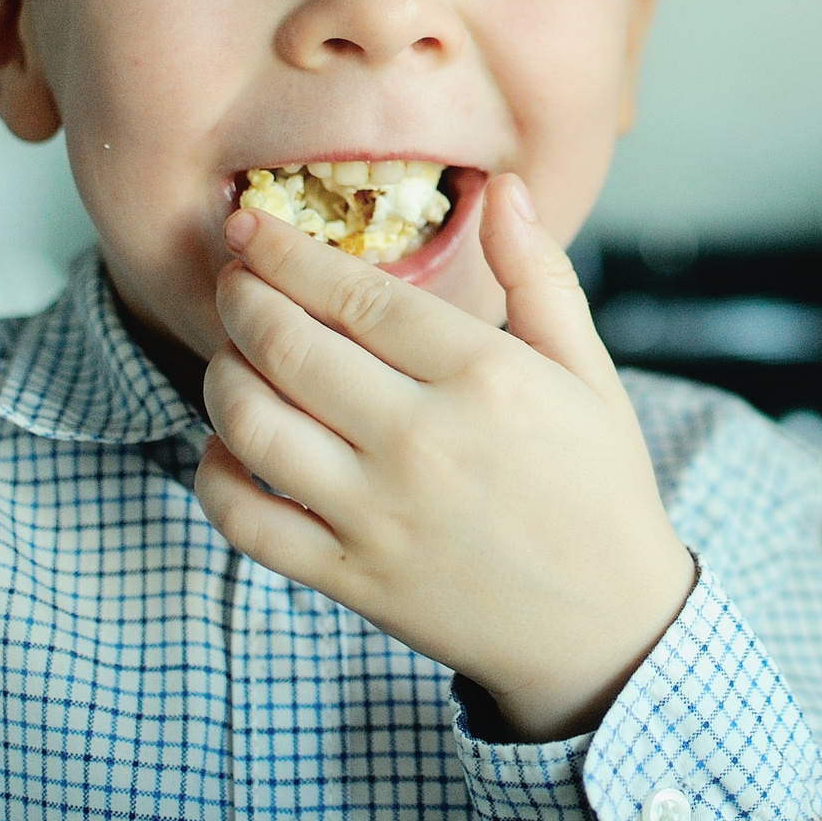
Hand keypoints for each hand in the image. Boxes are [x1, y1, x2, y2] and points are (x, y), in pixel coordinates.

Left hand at [194, 172, 697, 741]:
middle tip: (231, 280)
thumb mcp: (588, 372)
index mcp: (486, 378)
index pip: (358, 296)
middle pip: (290, 349)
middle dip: (241, 300)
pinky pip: (248, 521)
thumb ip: (539, 275)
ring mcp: (379, 516)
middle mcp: (423, 442)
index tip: (249, 228)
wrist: (606, 630)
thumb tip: (502, 190)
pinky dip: (215, 477)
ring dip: (221, 375)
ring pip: (254, 427)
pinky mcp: (351, 578)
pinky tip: (227, 446)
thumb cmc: (598, 490)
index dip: (288, 254)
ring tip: (231, 353)